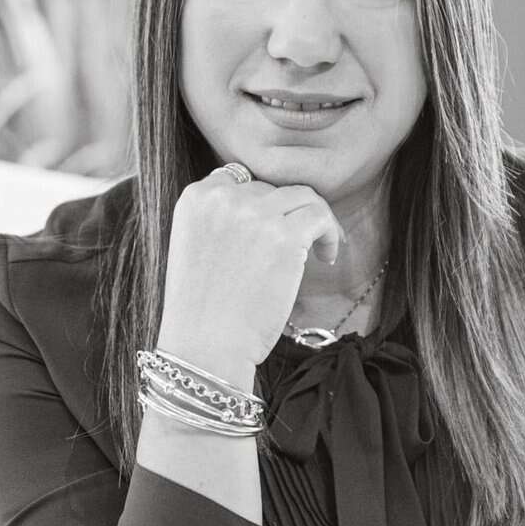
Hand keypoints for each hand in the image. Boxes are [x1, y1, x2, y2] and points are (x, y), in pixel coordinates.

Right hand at [159, 165, 345, 371]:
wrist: (206, 346)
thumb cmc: (202, 311)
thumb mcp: (195, 249)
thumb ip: (221, 221)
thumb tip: (267, 209)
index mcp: (196, 199)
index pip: (238, 179)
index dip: (260, 204)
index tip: (272, 227)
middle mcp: (223, 198)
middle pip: (271, 190)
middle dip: (287, 216)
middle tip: (302, 245)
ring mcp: (255, 214)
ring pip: (302, 196)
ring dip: (315, 219)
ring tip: (319, 250)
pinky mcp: (285, 236)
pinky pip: (320, 216)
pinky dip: (330, 233)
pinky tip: (326, 258)